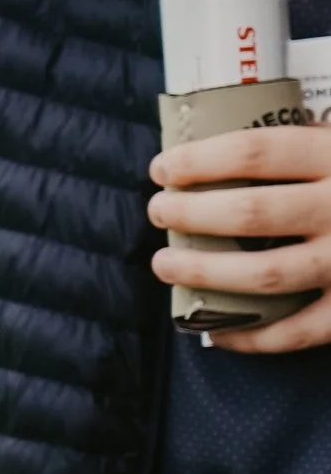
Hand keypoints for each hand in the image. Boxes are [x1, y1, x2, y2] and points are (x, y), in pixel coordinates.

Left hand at [149, 123, 330, 350]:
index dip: (199, 161)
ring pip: (263, 275)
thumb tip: (246, 140)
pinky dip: (252, 338)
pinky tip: (215, 331)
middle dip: (189, 215)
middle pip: (249, 214)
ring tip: (166, 265)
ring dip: (203, 274)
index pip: (254, 153)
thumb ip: (320, 136)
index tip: (163, 168)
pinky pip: (298, 332)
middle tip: (158, 213)